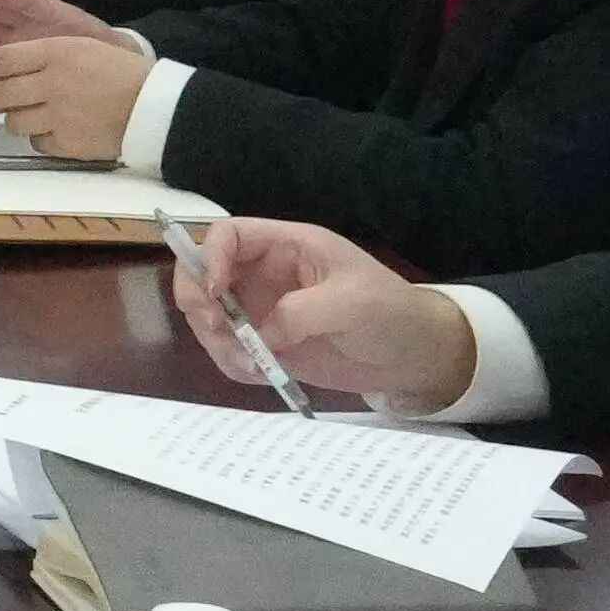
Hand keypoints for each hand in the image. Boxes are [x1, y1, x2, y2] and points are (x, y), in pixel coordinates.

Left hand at [0, 26, 152, 163]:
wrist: (153, 105)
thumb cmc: (117, 73)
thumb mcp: (80, 48)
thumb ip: (40, 57)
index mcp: (55, 53)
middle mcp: (52, 83)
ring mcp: (58, 115)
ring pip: (12, 122)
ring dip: (16, 119)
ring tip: (34, 113)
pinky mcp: (66, 143)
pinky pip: (35, 142)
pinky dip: (40, 137)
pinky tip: (57, 128)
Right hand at [174, 217, 479, 410]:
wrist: (411, 356)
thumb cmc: (390, 314)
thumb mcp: (352, 303)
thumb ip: (300, 312)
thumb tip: (260, 336)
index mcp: (287, 246)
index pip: (228, 236)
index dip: (209, 258)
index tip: (215, 294)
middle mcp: (264, 274)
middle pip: (202, 275)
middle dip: (198, 303)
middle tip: (217, 332)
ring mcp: (260, 310)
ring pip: (208, 319)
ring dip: (218, 343)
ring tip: (254, 365)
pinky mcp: (264, 344)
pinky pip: (228, 352)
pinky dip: (234, 366)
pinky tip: (264, 374)